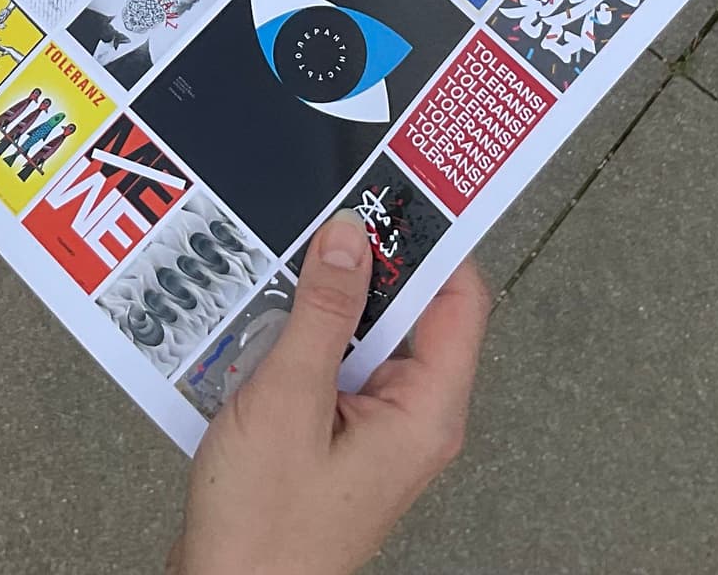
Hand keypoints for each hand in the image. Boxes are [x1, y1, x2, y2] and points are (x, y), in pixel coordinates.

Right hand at [169, 215, 488, 574]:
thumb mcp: (289, 401)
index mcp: (425, 412)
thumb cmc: (263, 528)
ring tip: (281, 263)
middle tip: (324, 212)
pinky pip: (331, 366)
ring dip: (322, 301)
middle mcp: (412, 419)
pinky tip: (259, 320)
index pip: (458, 301)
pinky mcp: (337, 439)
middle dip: (364, 262)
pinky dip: (300, 337)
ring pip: (362, 336)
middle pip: (408, 311)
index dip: (433, 242)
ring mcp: (375, 431)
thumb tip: (350, 239)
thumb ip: (323, 314)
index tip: (398, 190)